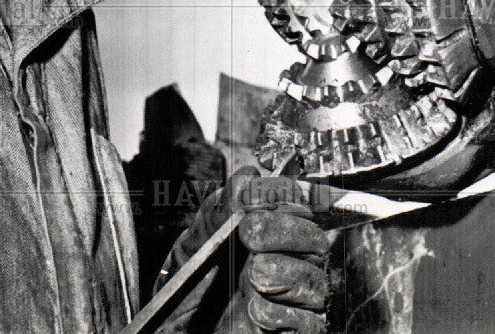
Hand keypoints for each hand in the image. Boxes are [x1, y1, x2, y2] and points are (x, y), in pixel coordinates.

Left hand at [156, 169, 330, 333]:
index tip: (248, 200)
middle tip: (248, 234)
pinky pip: (305, 321)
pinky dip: (277, 312)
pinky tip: (252, 308)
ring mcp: (297, 299)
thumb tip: (248, 176)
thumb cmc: (192, 288)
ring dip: (280, 271)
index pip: (295, 201)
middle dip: (280, 229)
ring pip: (312, 278)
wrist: (182, 332)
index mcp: (273, 232)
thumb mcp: (196, 242)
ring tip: (251, 275)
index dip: (277, 195)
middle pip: (312, 236)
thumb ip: (220, 207)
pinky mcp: (298, 330)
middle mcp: (292, 261)